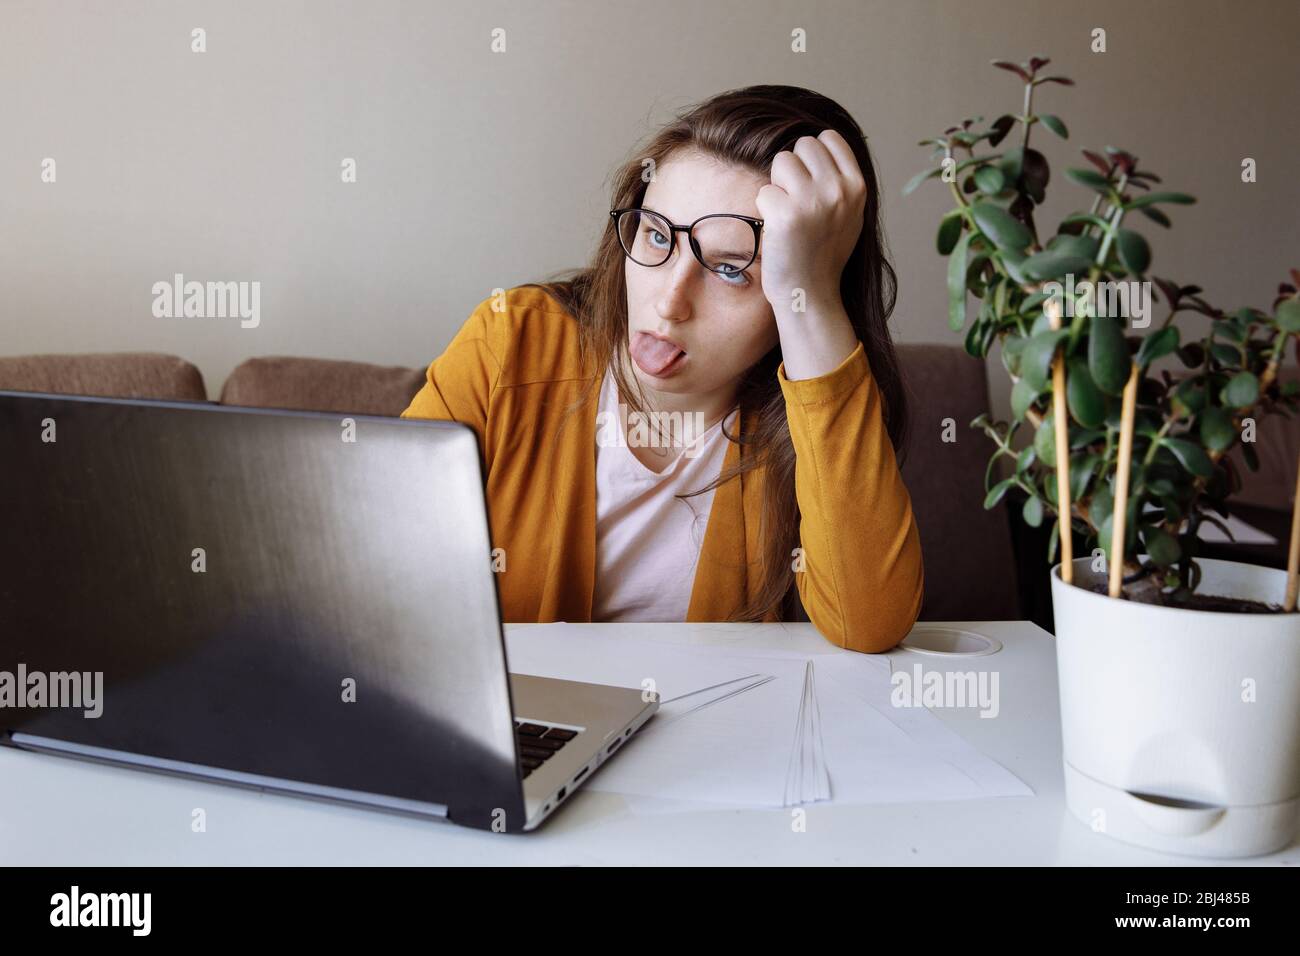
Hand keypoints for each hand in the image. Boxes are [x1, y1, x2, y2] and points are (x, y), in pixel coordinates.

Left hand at [754, 129, 866, 314]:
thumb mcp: (849, 213)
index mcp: (857, 187)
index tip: (811, 183)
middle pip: (803, 145)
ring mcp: (813, 201)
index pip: (829, 138)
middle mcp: (838, 190)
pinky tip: (777, 230)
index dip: (813, 157)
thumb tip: (821, 141)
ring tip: (789, 215)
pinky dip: (765, 210)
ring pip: (781, 162)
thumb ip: (841, 180)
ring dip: (778, 185)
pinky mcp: (785, 215)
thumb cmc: (824, 253)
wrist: (810, 293)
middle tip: (797, 202)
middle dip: (794, 169)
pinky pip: (764, 191)